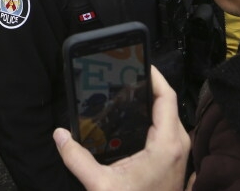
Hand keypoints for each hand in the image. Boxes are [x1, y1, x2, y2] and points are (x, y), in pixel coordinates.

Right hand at [53, 67, 189, 190]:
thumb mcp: (101, 185)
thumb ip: (77, 159)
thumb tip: (59, 135)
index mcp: (167, 144)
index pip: (166, 96)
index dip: (154, 75)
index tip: (138, 61)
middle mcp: (179, 146)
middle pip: (167, 103)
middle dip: (148, 85)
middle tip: (125, 74)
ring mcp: (179, 156)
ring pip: (169, 117)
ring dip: (151, 102)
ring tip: (126, 92)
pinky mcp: (174, 164)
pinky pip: (167, 130)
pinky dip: (153, 118)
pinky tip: (132, 120)